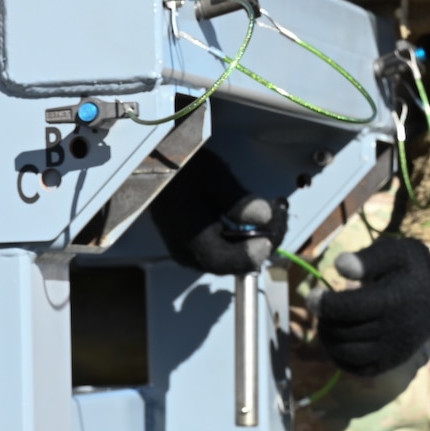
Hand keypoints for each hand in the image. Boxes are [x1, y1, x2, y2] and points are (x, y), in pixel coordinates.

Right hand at [153, 152, 286, 274]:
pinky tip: (251, 217)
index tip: (275, 225)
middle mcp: (193, 257)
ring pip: (234, 256)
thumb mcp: (214, 179)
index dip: (261, 247)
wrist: (150, 168)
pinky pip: (225, 249)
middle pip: (238, 262)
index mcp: (196, 246)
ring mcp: (192, 253)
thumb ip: (238, 202)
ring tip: (272, 211)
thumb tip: (264, 217)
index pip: (237, 262)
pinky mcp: (194, 245)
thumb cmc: (181, 170)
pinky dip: (242, 235)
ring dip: (256, 236)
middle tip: (280, 213)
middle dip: (264, 239)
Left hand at [314, 237, 429, 376]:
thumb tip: (338, 264)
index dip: (324, 304)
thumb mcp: (392, 253)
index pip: (350, 308)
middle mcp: (394, 330)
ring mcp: (393, 350)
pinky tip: (337, 341)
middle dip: (325, 320)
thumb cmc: (410, 270)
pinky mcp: (392, 362)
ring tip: (327, 323)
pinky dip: (341, 359)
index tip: (313, 296)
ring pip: (347, 354)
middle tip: (322, 307)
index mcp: (393, 300)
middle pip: (344, 332)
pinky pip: (359, 370)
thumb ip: (366, 259)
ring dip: (329, 340)